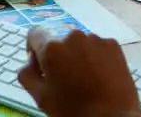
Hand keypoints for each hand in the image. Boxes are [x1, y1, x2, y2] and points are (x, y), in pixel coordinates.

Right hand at [18, 26, 140, 116]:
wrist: (111, 116)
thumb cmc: (73, 110)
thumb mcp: (40, 97)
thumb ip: (27, 75)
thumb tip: (29, 62)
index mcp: (51, 48)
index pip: (35, 33)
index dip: (33, 49)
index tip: (41, 65)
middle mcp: (73, 36)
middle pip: (58, 40)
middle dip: (58, 55)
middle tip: (64, 79)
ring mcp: (96, 39)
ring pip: (79, 43)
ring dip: (77, 56)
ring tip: (84, 79)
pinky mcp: (113, 44)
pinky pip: (97, 47)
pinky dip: (95, 57)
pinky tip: (98, 77)